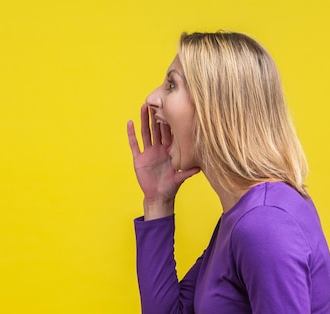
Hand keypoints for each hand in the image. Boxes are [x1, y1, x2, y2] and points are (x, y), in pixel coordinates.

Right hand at [127, 104, 199, 218]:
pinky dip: (131, 134)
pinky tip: (130, 123)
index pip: (169, 133)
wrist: (158, 197)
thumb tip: (199, 168)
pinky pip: (134, 144)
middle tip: (156, 101)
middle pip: (157, 129)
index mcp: (169, 151)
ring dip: (144, 120)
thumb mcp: (180, 178)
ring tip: (143, 107)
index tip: (170, 108)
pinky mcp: (139, 159)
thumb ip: (188, 172)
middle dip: (156, 116)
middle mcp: (159, 149)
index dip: (169, 121)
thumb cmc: (171, 187)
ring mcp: (148, 153)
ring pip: (146, 133)